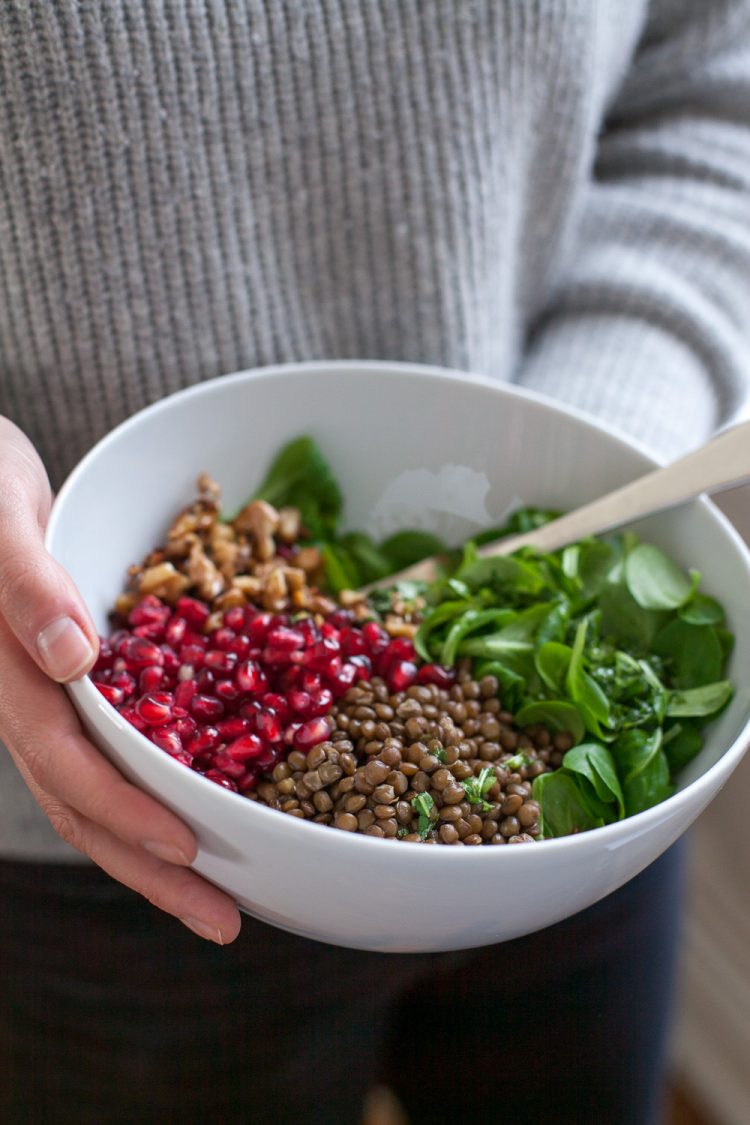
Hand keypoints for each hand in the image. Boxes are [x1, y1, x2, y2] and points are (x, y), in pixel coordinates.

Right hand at [0, 418, 239, 942]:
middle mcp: (33, 701)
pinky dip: (157, 793)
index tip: (188, 850)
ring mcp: (54, 701)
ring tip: (221, 899)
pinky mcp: (82, 687)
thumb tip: (71, 657)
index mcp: (12, 675)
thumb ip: (25, 586)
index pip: (66, 762)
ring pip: (101, 793)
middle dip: (152, 869)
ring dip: (156, 853)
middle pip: (87, 805)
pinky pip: (118, 754)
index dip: (124, 811)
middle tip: (225, 920)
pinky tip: (203, 814)